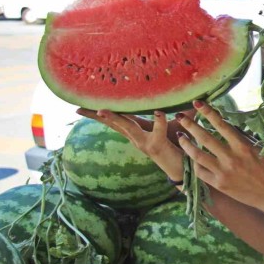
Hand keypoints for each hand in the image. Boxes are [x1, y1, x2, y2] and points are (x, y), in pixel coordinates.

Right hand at [76, 108, 192, 181]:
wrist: (185, 168)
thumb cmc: (179, 145)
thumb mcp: (174, 125)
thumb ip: (177, 111)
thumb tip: (182, 95)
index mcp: (139, 131)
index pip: (118, 120)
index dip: (100, 114)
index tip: (82, 107)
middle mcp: (138, 138)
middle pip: (115, 124)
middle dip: (96, 116)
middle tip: (78, 108)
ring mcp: (146, 143)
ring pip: (129, 128)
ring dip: (117, 119)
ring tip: (102, 110)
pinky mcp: (159, 145)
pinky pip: (158, 132)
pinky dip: (159, 122)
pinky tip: (158, 112)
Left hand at [176, 100, 263, 213]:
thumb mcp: (258, 148)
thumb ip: (241, 138)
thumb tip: (226, 125)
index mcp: (242, 146)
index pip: (221, 124)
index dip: (208, 112)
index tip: (198, 103)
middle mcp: (231, 158)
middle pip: (204, 137)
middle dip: (190, 125)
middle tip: (180, 116)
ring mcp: (223, 172)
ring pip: (197, 155)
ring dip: (186, 144)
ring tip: (180, 136)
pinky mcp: (219, 185)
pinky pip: (201, 172)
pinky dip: (194, 163)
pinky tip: (190, 157)